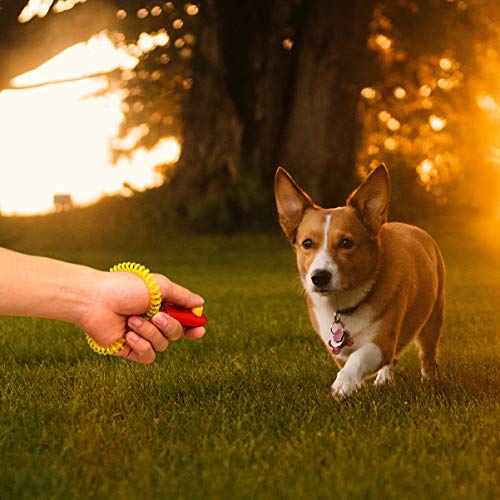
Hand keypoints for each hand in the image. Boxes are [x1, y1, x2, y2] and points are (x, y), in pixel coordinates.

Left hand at [79, 271, 204, 362]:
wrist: (94, 300)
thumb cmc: (125, 288)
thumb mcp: (159, 287)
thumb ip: (182, 296)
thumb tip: (201, 303)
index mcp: (161, 305)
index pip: (184, 319)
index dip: (193, 326)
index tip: (199, 329)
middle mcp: (153, 321)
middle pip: (176, 333)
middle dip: (169, 326)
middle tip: (155, 316)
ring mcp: (141, 336)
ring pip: (162, 345)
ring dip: (149, 333)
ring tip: (132, 321)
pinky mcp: (129, 349)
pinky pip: (147, 356)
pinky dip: (141, 346)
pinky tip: (128, 336)